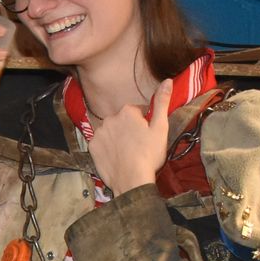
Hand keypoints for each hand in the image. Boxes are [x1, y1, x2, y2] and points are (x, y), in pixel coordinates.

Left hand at [87, 77, 172, 195]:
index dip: (145, 122)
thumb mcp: (160, 127)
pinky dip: (107, 148)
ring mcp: (98, 133)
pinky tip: (116, 157)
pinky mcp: (92, 147)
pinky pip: (100, 143)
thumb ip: (162, 102)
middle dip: (129, 129)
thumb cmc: (149, 154)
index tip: (148, 135)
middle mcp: (109, 118)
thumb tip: (167, 80)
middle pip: (122, 120)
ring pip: (111, 131)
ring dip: (117, 137)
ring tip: (127, 152)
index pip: (138, 111)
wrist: (132, 180)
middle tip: (138, 145)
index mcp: (127, 111)